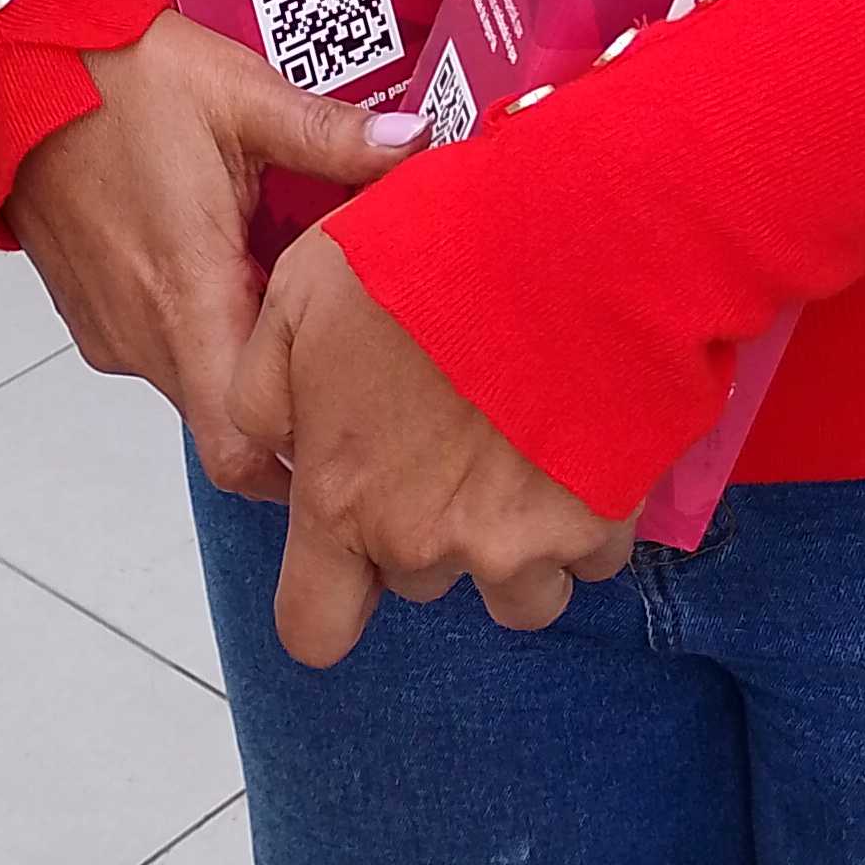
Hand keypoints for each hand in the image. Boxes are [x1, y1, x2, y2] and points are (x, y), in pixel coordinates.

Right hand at [8, 11, 420, 500]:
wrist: (12, 67)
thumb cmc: (118, 79)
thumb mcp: (241, 95)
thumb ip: (332, 134)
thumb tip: (416, 142)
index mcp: (189, 296)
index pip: (243, 443)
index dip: (301, 448)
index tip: (355, 417)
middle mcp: (142, 333)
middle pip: (227, 421)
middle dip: (286, 399)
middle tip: (345, 348)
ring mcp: (108, 328)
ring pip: (193, 382)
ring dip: (241, 355)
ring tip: (293, 293)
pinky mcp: (89, 311)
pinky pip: (157, 348)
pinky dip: (199, 328)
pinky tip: (232, 265)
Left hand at [229, 227, 638, 662]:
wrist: (568, 237)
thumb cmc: (424, 256)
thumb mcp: (298, 295)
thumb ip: (262, 392)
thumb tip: (277, 451)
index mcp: (342, 501)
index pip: (315, 627)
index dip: (333, 598)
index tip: (356, 553)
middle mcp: (426, 542)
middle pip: (420, 582)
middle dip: (432, 525)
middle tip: (455, 434)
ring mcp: (521, 543)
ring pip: (519, 590)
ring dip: (521, 542)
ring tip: (532, 451)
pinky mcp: (603, 523)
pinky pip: (595, 554)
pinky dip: (595, 512)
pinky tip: (590, 434)